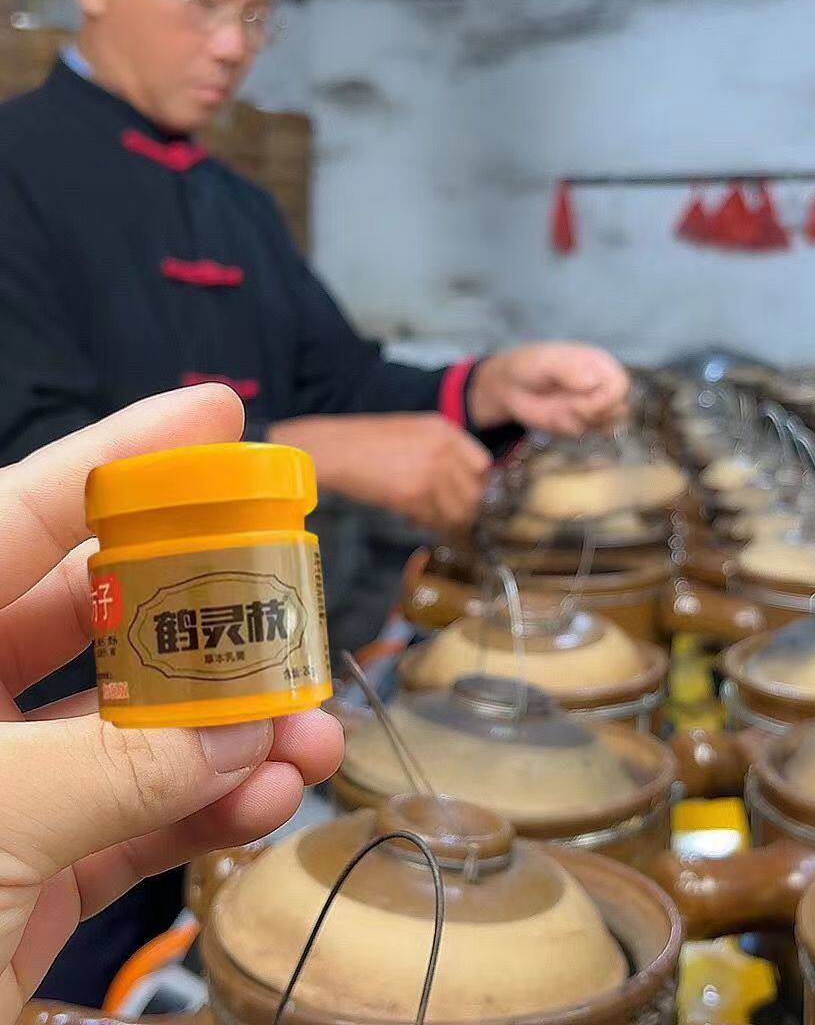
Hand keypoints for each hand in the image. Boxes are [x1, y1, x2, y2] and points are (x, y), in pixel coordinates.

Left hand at [0, 386, 343, 1018]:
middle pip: (100, 619)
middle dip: (206, 613)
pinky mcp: (39, 872)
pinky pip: (142, 816)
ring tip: (311, 730)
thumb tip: (247, 722)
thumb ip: (118, 766)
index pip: (14, 519)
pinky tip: (272, 792)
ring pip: (136, 726)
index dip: (120, 458)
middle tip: (289, 594)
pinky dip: (212, 805)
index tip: (219, 415)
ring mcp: (2, 794)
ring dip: (233, 726)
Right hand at [268, 413, 492, 528]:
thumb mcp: (412, 432)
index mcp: (444, 429)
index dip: (475, 486)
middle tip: (447, 518)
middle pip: (475, 492)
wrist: (334, 449)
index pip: (482, 465)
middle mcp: (444, 447)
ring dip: (446, 522)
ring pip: (459, 511)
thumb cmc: (366, 442)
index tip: (464, 497)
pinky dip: (426, 525)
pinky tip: (411, 519)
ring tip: (426, 519)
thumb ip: (440, 450)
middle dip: (463, 510)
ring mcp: (431, 470)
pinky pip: (435, 520)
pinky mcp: (415, 493)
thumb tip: (459, 483)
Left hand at [468, 342, 629, 434]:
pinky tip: (554, 418)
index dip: (608, 399)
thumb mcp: (546, 361)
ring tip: (558, 411)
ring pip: (605, 425)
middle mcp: (601, 385)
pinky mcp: (581, 422)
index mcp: (599, 364)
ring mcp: (592, 405)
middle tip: (570, 408)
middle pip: (619, 409)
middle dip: (594, 414)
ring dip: (580, 423)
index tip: (583, 403)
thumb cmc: (529, 365)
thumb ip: (568, 370)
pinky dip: (570, 430)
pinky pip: (586, 434)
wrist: (510, 386)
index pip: (621, 385)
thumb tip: (592, 382)